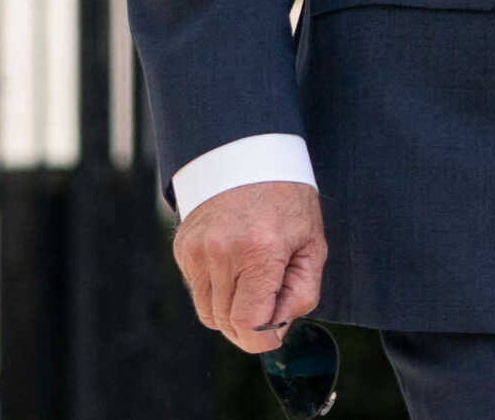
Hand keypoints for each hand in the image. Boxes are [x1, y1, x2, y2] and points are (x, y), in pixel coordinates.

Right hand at [173, 180, 326, 352]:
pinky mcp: (182, 248)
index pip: (249, 325)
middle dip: (249, 325)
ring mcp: (197, 250)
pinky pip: (197, 291)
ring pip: (208, 313)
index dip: (264, 339)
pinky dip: (216, 289)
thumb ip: (301, 294)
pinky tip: (233, 263)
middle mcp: (222, 252)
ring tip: (251, 280)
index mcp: (260, 251)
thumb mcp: (312, 244)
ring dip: (230, 310)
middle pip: (227, 324)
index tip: (275, 331)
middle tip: (269, 300)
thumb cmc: (287, 201)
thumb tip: (276, 331)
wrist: (248, 156)